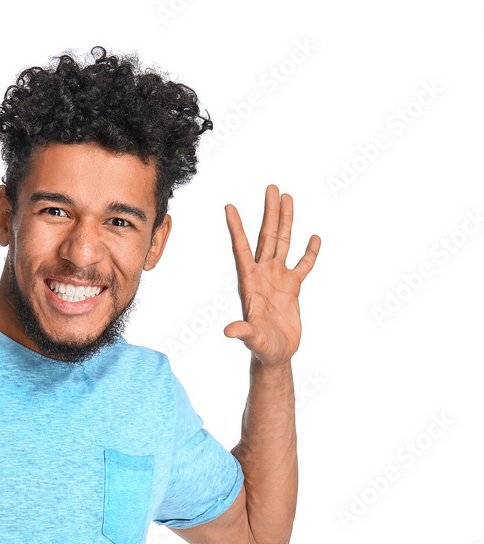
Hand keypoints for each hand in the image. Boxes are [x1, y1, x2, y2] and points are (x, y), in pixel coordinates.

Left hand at [223, 185, 320, 366]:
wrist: (274, 356)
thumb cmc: (261, 348)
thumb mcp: (252, 339)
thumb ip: (243, 332)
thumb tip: (229, 331)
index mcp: (250, 282)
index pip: (242, 249)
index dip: (237, 228)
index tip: (229, 206)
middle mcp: (263, 275)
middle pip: (266, 237)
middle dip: (269, 212)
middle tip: (272, 187)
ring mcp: (278, 279)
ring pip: (283, 243)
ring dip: (286, 221)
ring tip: (288, 197)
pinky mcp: (293, 288)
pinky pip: (303, 265)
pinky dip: (309, 251)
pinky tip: (314, 236)